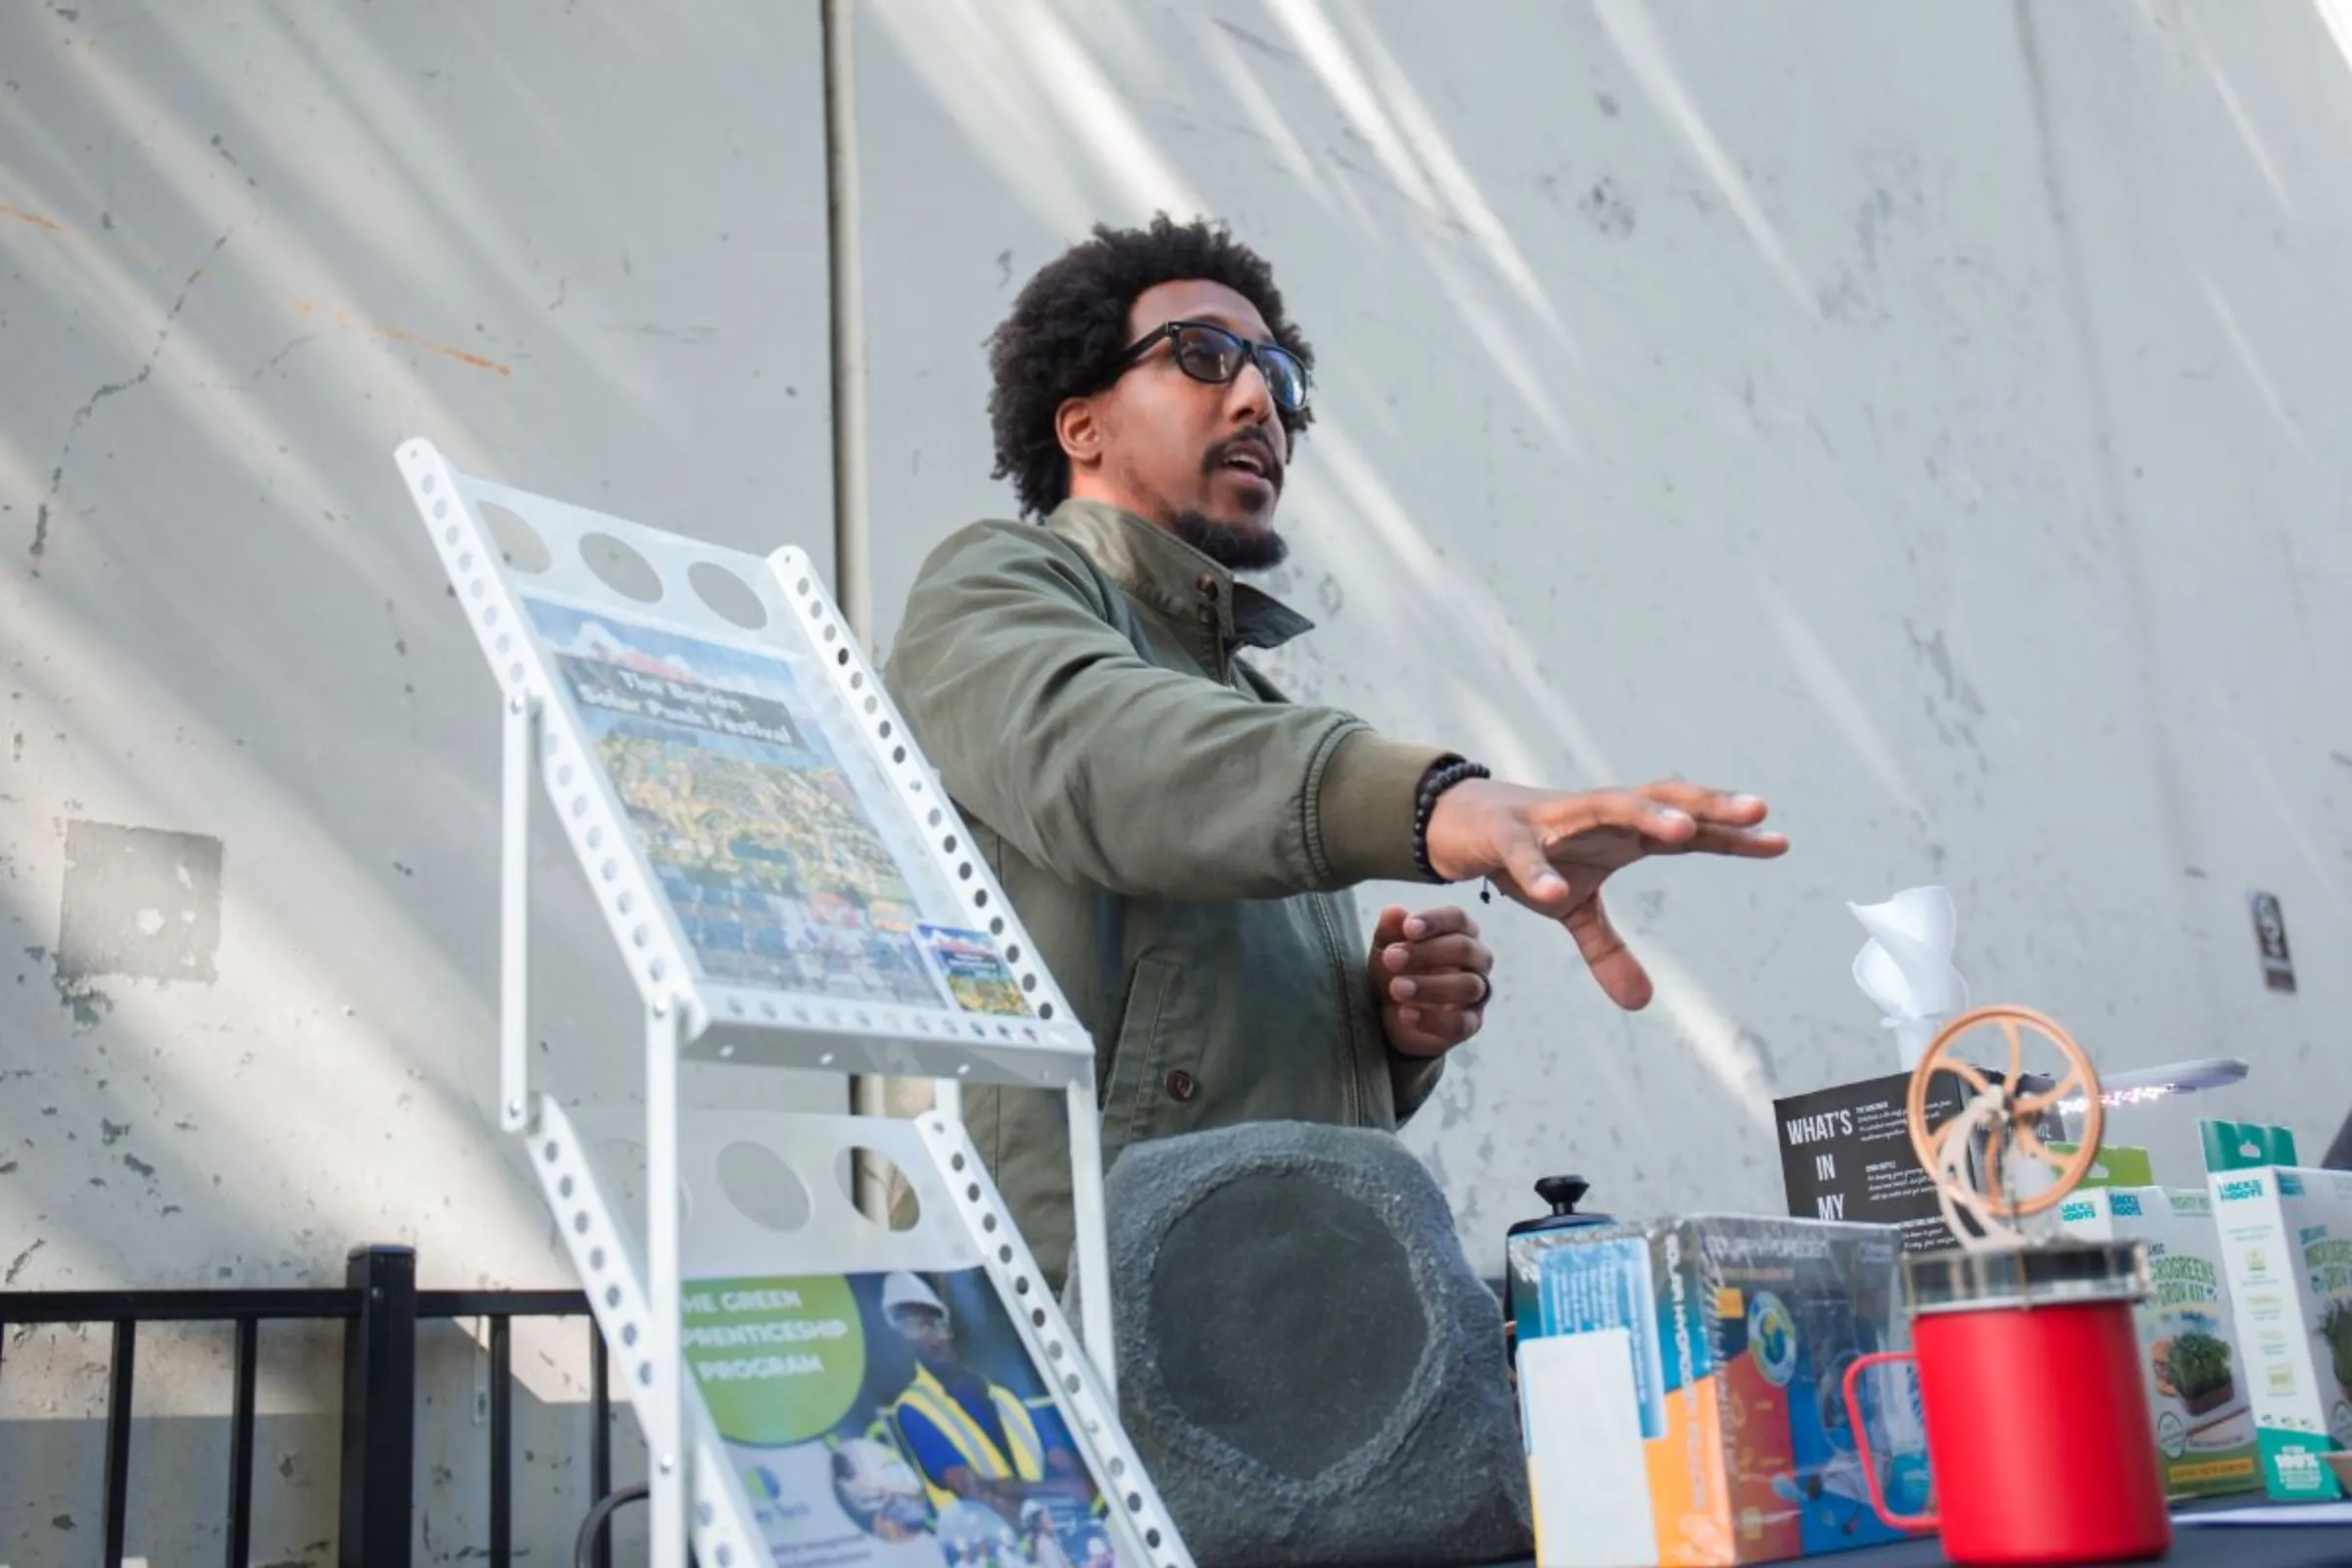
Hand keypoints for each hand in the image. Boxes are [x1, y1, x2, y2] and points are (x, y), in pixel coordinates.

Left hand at [1370, 904, 1492, 1057]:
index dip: (1435, 921)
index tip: (1408, 928)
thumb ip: (1389, 931)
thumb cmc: (1396, 970)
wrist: (1391, 1014)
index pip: (1458, 918)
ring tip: (1396, 988)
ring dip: (1429, 986)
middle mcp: (1476, 960)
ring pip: (1468, 986)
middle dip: (1426, 953)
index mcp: (1460, 932)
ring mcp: (1477, 993)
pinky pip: (1460, 1023)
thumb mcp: (1385, 948)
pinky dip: (1431, 1019)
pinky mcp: (1470, 1024)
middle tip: (1391, 958)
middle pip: (1464, 949)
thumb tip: (1394, 912)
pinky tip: (1404, 1014)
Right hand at [1423, 778, 1787, 1010]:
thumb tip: (1642, 1004)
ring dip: (1646, 815)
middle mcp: (1597, 814)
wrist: (1462, 823)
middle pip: (1661, 800)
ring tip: (1684, 832)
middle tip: (1756, 811)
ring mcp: (1552, 819)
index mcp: (1621, 832)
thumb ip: (1608, 950)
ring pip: (1608, 805)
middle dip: (1707, 805)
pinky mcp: (1505, 833)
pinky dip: (1539, 871)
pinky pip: (1524, 853)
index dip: (1731, 835)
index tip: (1779, 840)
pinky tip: (1556, 891)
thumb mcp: (1573, 910)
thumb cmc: (1533, 856)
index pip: (1686, 830)